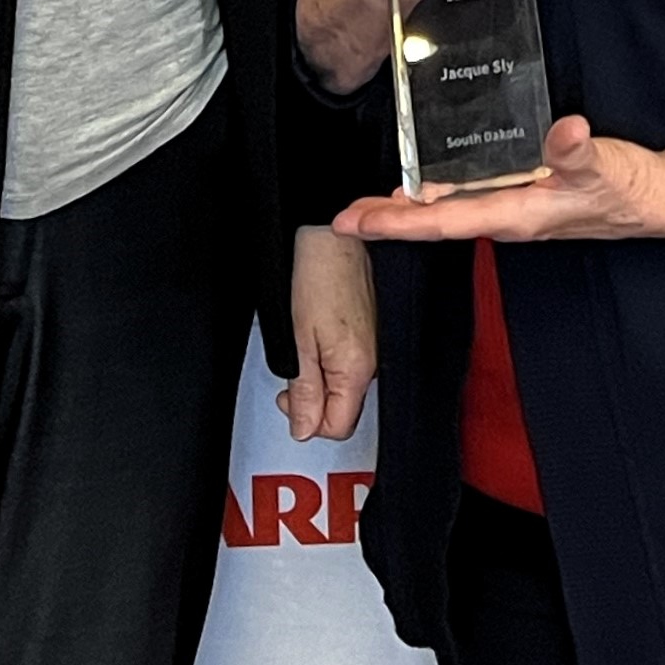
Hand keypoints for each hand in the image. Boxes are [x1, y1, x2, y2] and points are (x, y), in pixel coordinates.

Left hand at [278, 226, 376, 440]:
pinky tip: (318, 339)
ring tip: (304, 348)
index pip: (338, 426)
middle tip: (290, 375)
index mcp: (357, 370)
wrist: (334, 234)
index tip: (287, 398)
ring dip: (322, 381)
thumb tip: (303, 430)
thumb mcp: (298, 340)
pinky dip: (333, 362)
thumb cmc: (318, 274)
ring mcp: (377, 348)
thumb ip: (304, 390)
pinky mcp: (375, 333)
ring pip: (348, 388)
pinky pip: (354, 365)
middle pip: (345, 409)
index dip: (307, 422)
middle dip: (313, 403)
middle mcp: (375, 363)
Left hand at [334, 115, 664, 244]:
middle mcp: (510, 216)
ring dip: (409, 211)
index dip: (394, 221)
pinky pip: (471, 200)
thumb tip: (564, 131)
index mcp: (517, 214)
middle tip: (344, 216)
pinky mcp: (528, 196)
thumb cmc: (633, 190)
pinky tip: (430, 185)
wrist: (661, 200)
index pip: (441, 221)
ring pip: (449, 213)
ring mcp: (517, 208)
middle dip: (388, 220)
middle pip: (435, 222)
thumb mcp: (607, 166)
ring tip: (373, 203)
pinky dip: (441, 195)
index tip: (355, 220)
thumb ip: (580, 151)